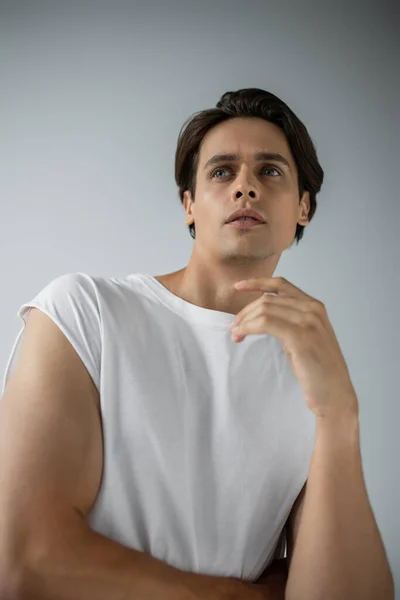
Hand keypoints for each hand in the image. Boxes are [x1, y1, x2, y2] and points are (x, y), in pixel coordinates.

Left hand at [229, 277, 358, 418]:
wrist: (334, 394)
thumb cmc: (318, 370)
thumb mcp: (305, 337)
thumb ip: (290, 321)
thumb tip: (263, 315)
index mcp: (315, 306)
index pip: (281, 284)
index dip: (256, 283)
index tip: (237, 287)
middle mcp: (313, 309)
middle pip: (268, 299)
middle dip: (245, 312)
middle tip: (233, 327)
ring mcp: (308, 322)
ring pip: (264, 309)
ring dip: (244, 321)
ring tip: (236, 334)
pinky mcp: (300, 336)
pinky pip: (265, 323)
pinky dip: (248, 327)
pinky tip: (242, 336)